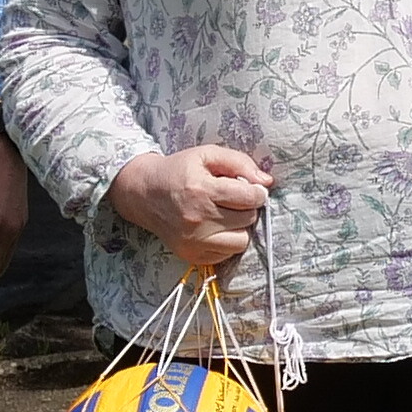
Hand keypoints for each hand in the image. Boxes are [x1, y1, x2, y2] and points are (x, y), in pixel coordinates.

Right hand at [109, 144, 272, 268]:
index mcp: (201, 190)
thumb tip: (267, 182)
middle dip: (247, 208)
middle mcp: (197, 218)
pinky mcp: (191, 255)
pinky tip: (215, 228)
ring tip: (227, 216)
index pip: (249, 197)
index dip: (257, 192)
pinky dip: (226, 242)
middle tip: (235, 201)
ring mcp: (193, 241)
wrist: (144, 194)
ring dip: (240, 228)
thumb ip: (239, 162)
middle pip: (248, 219)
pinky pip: (226, 255)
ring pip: (241, 241)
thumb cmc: (179, 171)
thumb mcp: (206, 155)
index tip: (253, 190)